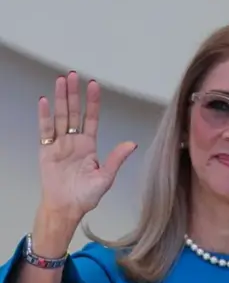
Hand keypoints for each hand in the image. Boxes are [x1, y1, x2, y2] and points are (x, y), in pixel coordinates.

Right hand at [37, 71, 136, 225]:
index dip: (92, 101)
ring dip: (59, 99)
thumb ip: (116, 159)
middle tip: (72, 74)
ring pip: (59, 117)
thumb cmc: (86, 196)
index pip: (91, 117)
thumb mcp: (106, 177)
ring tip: (59, 80)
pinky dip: (44, 116)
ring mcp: (59, 144)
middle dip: (73, 93)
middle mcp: (74, 141)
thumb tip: (132, 143)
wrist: (66, 209)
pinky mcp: (46, 151)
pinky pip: (45, 130)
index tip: (93, 85)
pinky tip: (43, 101)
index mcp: (89, 144)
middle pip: (73, 112)